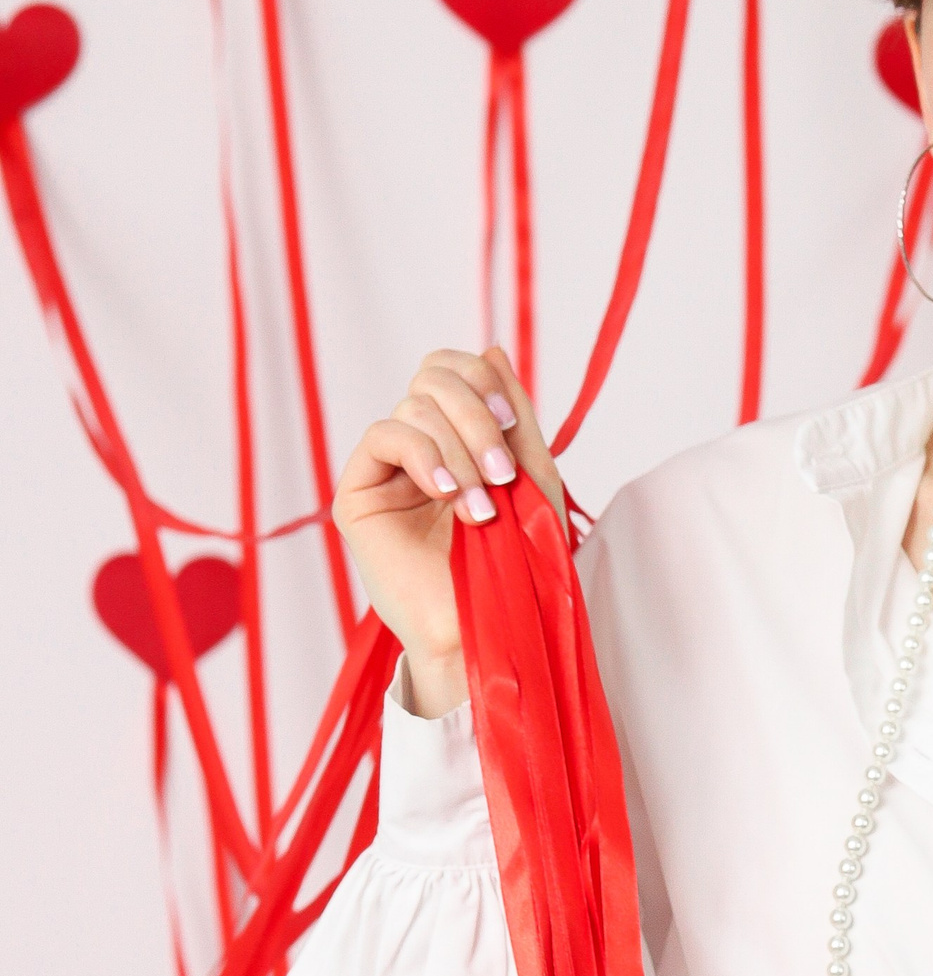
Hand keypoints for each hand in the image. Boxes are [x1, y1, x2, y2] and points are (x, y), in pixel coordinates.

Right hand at [331, 345, 566, 715]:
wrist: (490, 627)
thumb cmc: (515, 564)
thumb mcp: (530, 476)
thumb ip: (514, 414)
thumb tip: (492, 348)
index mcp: (457, 439)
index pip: (453, 370)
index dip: (482, 382)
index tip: (513, 429)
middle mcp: (418, 449)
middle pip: (432, 376)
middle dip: (476, 416)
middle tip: (502, 472)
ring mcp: (386, 471)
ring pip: (415, 405)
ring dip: (460, 451)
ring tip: (482, 507)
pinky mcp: (359, 496)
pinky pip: (385, 434)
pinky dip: (424, 455)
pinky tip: (447, 495)